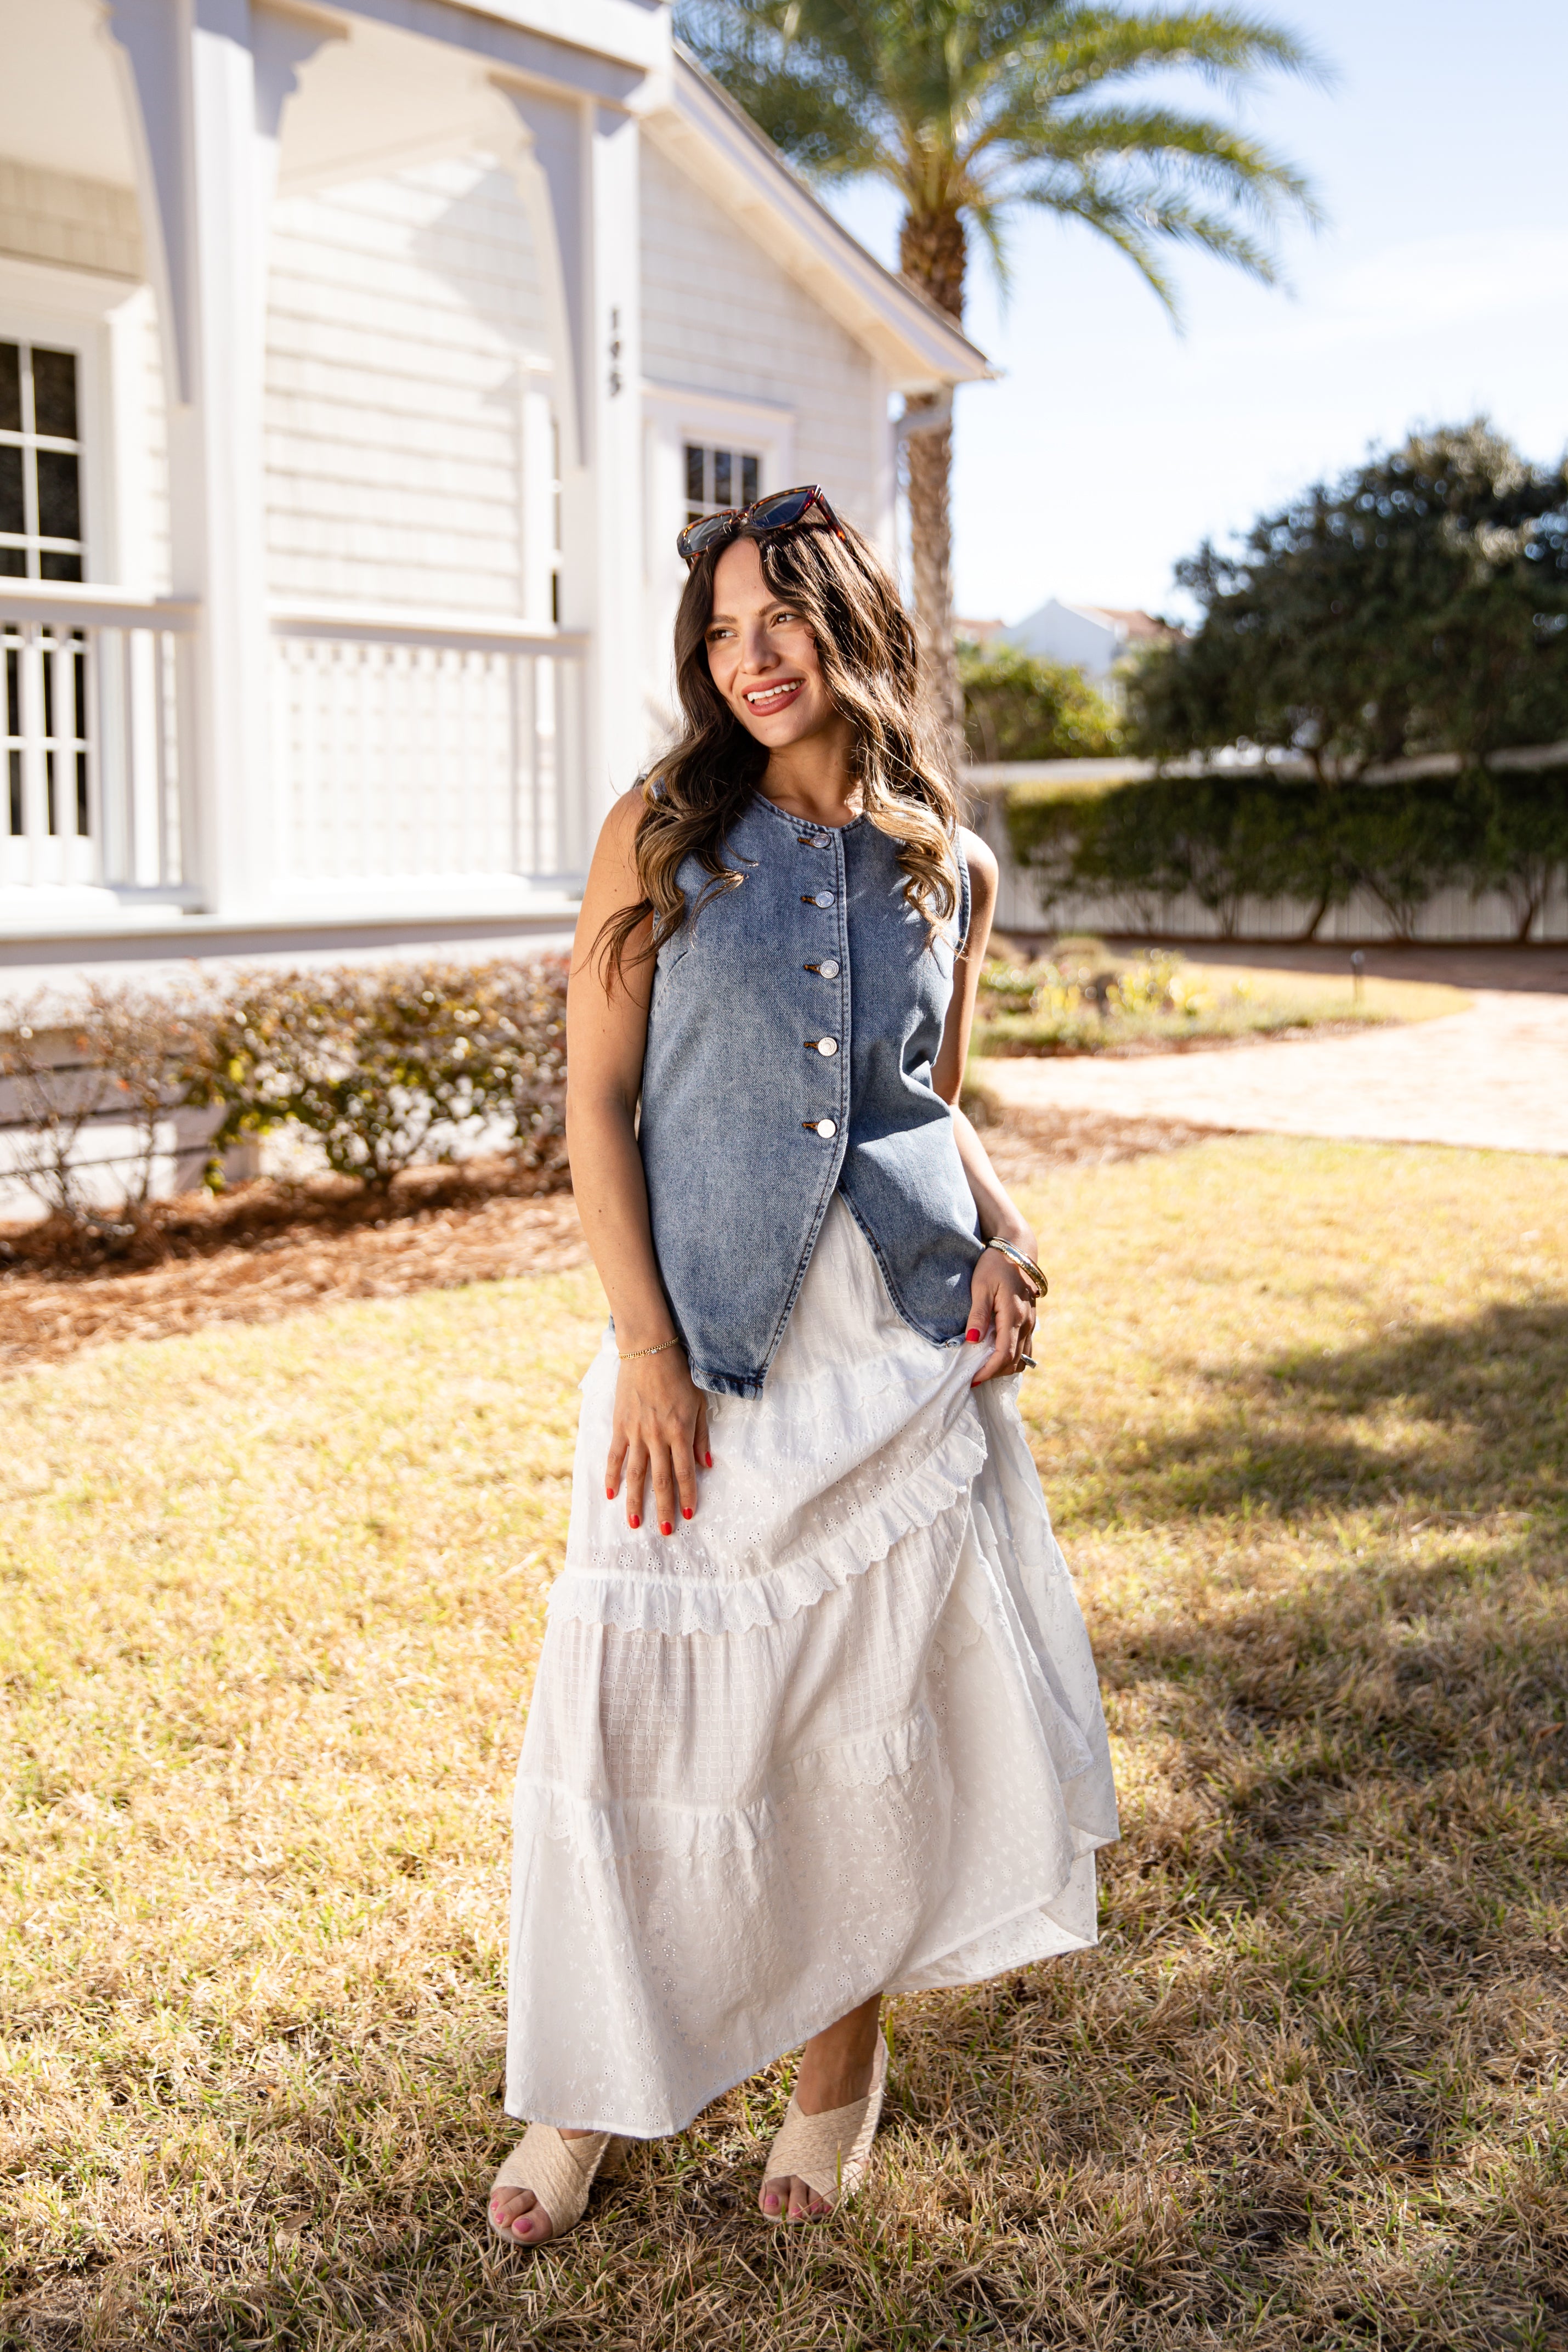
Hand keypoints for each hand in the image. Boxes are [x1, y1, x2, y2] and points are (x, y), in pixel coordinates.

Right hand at [605, 1346, 710, 1534]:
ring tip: (634, 1523)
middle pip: (661, 1479)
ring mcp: (636, 1432)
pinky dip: (612, 1475)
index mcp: (680, 1431)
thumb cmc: (679, 1374)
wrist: (649, 1349)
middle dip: (663, 1507)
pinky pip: (615, 1455)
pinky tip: (611, 1494)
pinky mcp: (620, 1425)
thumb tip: (707, 1465)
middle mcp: (658, 1436)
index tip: (689, 1516)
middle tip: (665, 1531)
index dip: (687, 1495)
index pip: (685, 1472)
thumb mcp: (699, 1403)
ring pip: (636, 1474)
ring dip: (635, 1501)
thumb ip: (702, 1436)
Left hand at [966, 1248, 1037, 1385]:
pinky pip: (1025, 1348)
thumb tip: (972, 1341)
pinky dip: (1012, 1358)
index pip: (1004, 1355)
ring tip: (984, 1369)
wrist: (1017, 1250)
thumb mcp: (981, 1287)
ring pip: (1022, 1357)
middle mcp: (1026, 1323)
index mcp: (1014, 1315)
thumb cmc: (995, 1266)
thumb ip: (978, 1315)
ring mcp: (1031, 1323)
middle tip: (974, 1376)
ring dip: (1004, 1368)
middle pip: (1014, 1361)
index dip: (989, 1371)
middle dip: (994, 1373)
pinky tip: (996, 1357)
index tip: (973, 1379)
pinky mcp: (1030, 1321)